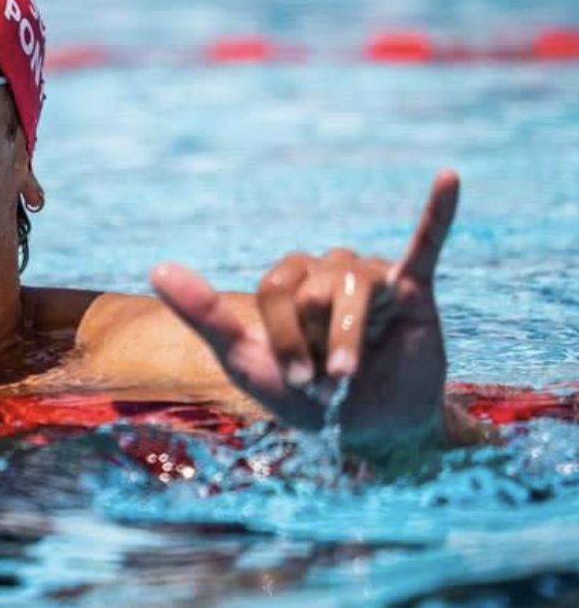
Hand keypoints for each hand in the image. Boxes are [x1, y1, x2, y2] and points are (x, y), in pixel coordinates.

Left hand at [150, 171, 458, 443]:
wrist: (366, 429)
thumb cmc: (302, 393)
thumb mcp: (242, 359)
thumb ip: (202, 313)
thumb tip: (156, 268)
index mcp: (287, 280)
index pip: (274, 289)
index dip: (282, 338)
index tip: (292, 379)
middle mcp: (326, 268)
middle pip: (311, 290)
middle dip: (315, 344)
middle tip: (328, 375)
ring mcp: (371, 276)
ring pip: (354, 288)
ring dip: (349, 339)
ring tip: (350, 372)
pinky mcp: (414, 289)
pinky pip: (427, 243)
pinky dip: (437, 211)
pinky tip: (449, 178)